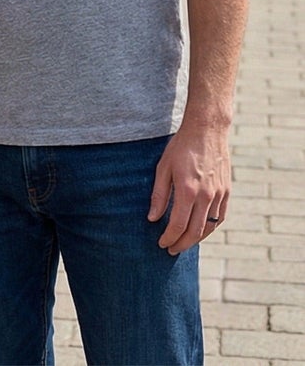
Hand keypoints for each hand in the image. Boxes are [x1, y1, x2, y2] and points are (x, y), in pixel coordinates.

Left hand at [149, 118, 230, 253]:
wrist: (207, 131)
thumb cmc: (180, 147)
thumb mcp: (163, 167)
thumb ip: (159, 194)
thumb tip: (153, 218)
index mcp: (188, 190)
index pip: (178, 225)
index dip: (169, 237)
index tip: (161, 244)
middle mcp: (206, 196)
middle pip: (195, 231)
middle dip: (182, 244)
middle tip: (171, 250)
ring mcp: (219, 195)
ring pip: (210, 227)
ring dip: (197, 239)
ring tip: (184, 243)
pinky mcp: (227, 191)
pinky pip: (221, 217)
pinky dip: (210, 228)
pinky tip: (201, 230)